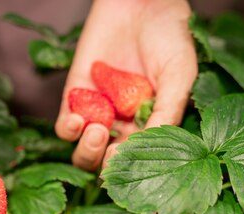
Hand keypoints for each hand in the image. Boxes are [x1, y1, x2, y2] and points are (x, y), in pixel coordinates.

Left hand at [55, 0, 197, 170]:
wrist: (141, 5)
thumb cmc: (169, 39)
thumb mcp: (179, 76)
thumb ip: (169, 111)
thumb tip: (154, 145)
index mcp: (149, 128)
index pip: (137, 162)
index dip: (131, 168)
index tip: (129, 162)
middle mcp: (122, 127)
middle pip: (105, 163)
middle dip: (104, 163)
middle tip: (110, 152)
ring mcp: (97, 114)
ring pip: (83, 151)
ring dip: (86, 150)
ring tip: (96, 130)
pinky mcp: (75, 98)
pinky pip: (65, 126)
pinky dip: (68, 129)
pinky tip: (78, 120)